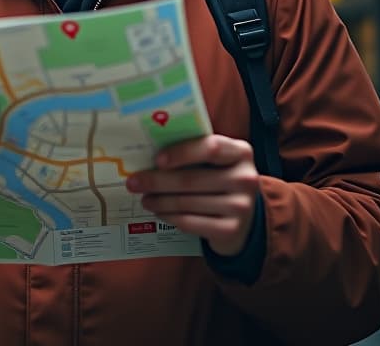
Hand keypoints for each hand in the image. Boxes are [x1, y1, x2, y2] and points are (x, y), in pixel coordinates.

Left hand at [125, 135, 259, 255]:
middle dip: (156, 181)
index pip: (210, 148)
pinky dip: (169, 216)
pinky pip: (189, 222)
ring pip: (186, 202)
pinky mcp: (231, 230)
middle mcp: (245, 178)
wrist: (245, 218)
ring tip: (144, 198)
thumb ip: (193, 153)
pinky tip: (159, 212)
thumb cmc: (220, 180)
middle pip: (191, 179)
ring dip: (159, 201)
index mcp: (241, 152)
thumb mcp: (216, 162)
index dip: (181, 153)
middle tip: (134, 182)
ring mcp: (241, 206)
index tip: (157, 160)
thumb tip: (148, 152)